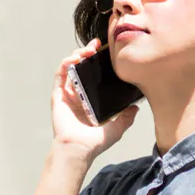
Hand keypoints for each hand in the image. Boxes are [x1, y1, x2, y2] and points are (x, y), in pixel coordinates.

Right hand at [50, 38, 139, 161]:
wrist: (79, 148)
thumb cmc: (95, 142)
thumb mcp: (117, 128)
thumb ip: (126, 117)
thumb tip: (136, 107)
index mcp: (90, 100)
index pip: (93, 76)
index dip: (99, 63)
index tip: (107, 53)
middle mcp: (78, 95)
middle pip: (81, 68)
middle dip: (87, 53)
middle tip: (96, 45)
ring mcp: (67, 94)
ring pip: (70, 67)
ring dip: (77, 55)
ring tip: (87, 50)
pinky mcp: (58, 95)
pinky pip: (60, 75)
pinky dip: (66, 63)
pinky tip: (75, 58)